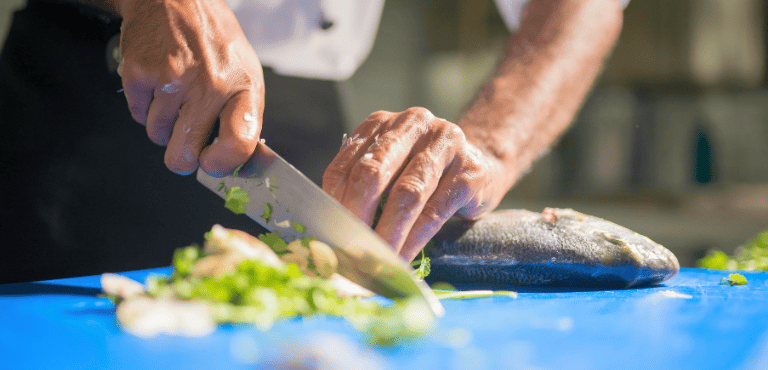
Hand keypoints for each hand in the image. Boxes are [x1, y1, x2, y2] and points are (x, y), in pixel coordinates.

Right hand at [116, 0, 263, 175]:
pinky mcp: (141, 72)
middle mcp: (212, 85)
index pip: (239, 144)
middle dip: (180, 157)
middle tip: (183, 145)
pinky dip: (144, 107)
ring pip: (157, 136)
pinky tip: (158, 84)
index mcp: (244, 88)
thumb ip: (244, 118)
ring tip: (175, 95)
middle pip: (184, 154)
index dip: (221, 165)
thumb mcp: (245, 74)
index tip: (211, 164)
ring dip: (163, 125)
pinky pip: (138, 115)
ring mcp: (174, 79)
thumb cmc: (214, 40)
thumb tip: (241, 164)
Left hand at [322, 108, 503, 261]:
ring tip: (376, 261)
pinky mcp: (470, 171)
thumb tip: (334, 234)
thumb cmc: (424, 173)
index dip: (334, 204)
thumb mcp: (390, 170)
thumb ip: (362, 190)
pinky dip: (415, 239)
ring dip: (388, 233)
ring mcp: (445, 144)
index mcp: (381, 124)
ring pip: (407, 193)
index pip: (346, 164)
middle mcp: (412, 124)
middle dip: (358, 216)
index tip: (328, 237)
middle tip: (349, 250)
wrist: (482, 161)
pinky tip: (403, 258)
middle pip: (374, 172)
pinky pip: (436, 210)